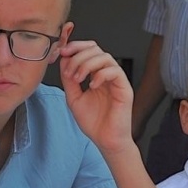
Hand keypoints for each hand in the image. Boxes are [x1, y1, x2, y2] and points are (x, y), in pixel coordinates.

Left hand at [59, 34, 133, 153]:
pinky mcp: (125, 88)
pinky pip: (114, 71)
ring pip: (105, 57)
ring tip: (78, 79)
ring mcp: (117, 80)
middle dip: (79, 54)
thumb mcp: (73, 97)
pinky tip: (91, 85)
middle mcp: (107, 74)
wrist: (105, 140)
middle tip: (69, 69)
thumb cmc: (94, 122)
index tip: (62, 52)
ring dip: (87, 64)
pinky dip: (100, 74)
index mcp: (96, 74)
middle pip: (96, 49)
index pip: (89, 50)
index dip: (76, 46)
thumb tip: (64, 60)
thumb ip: (68, 79)